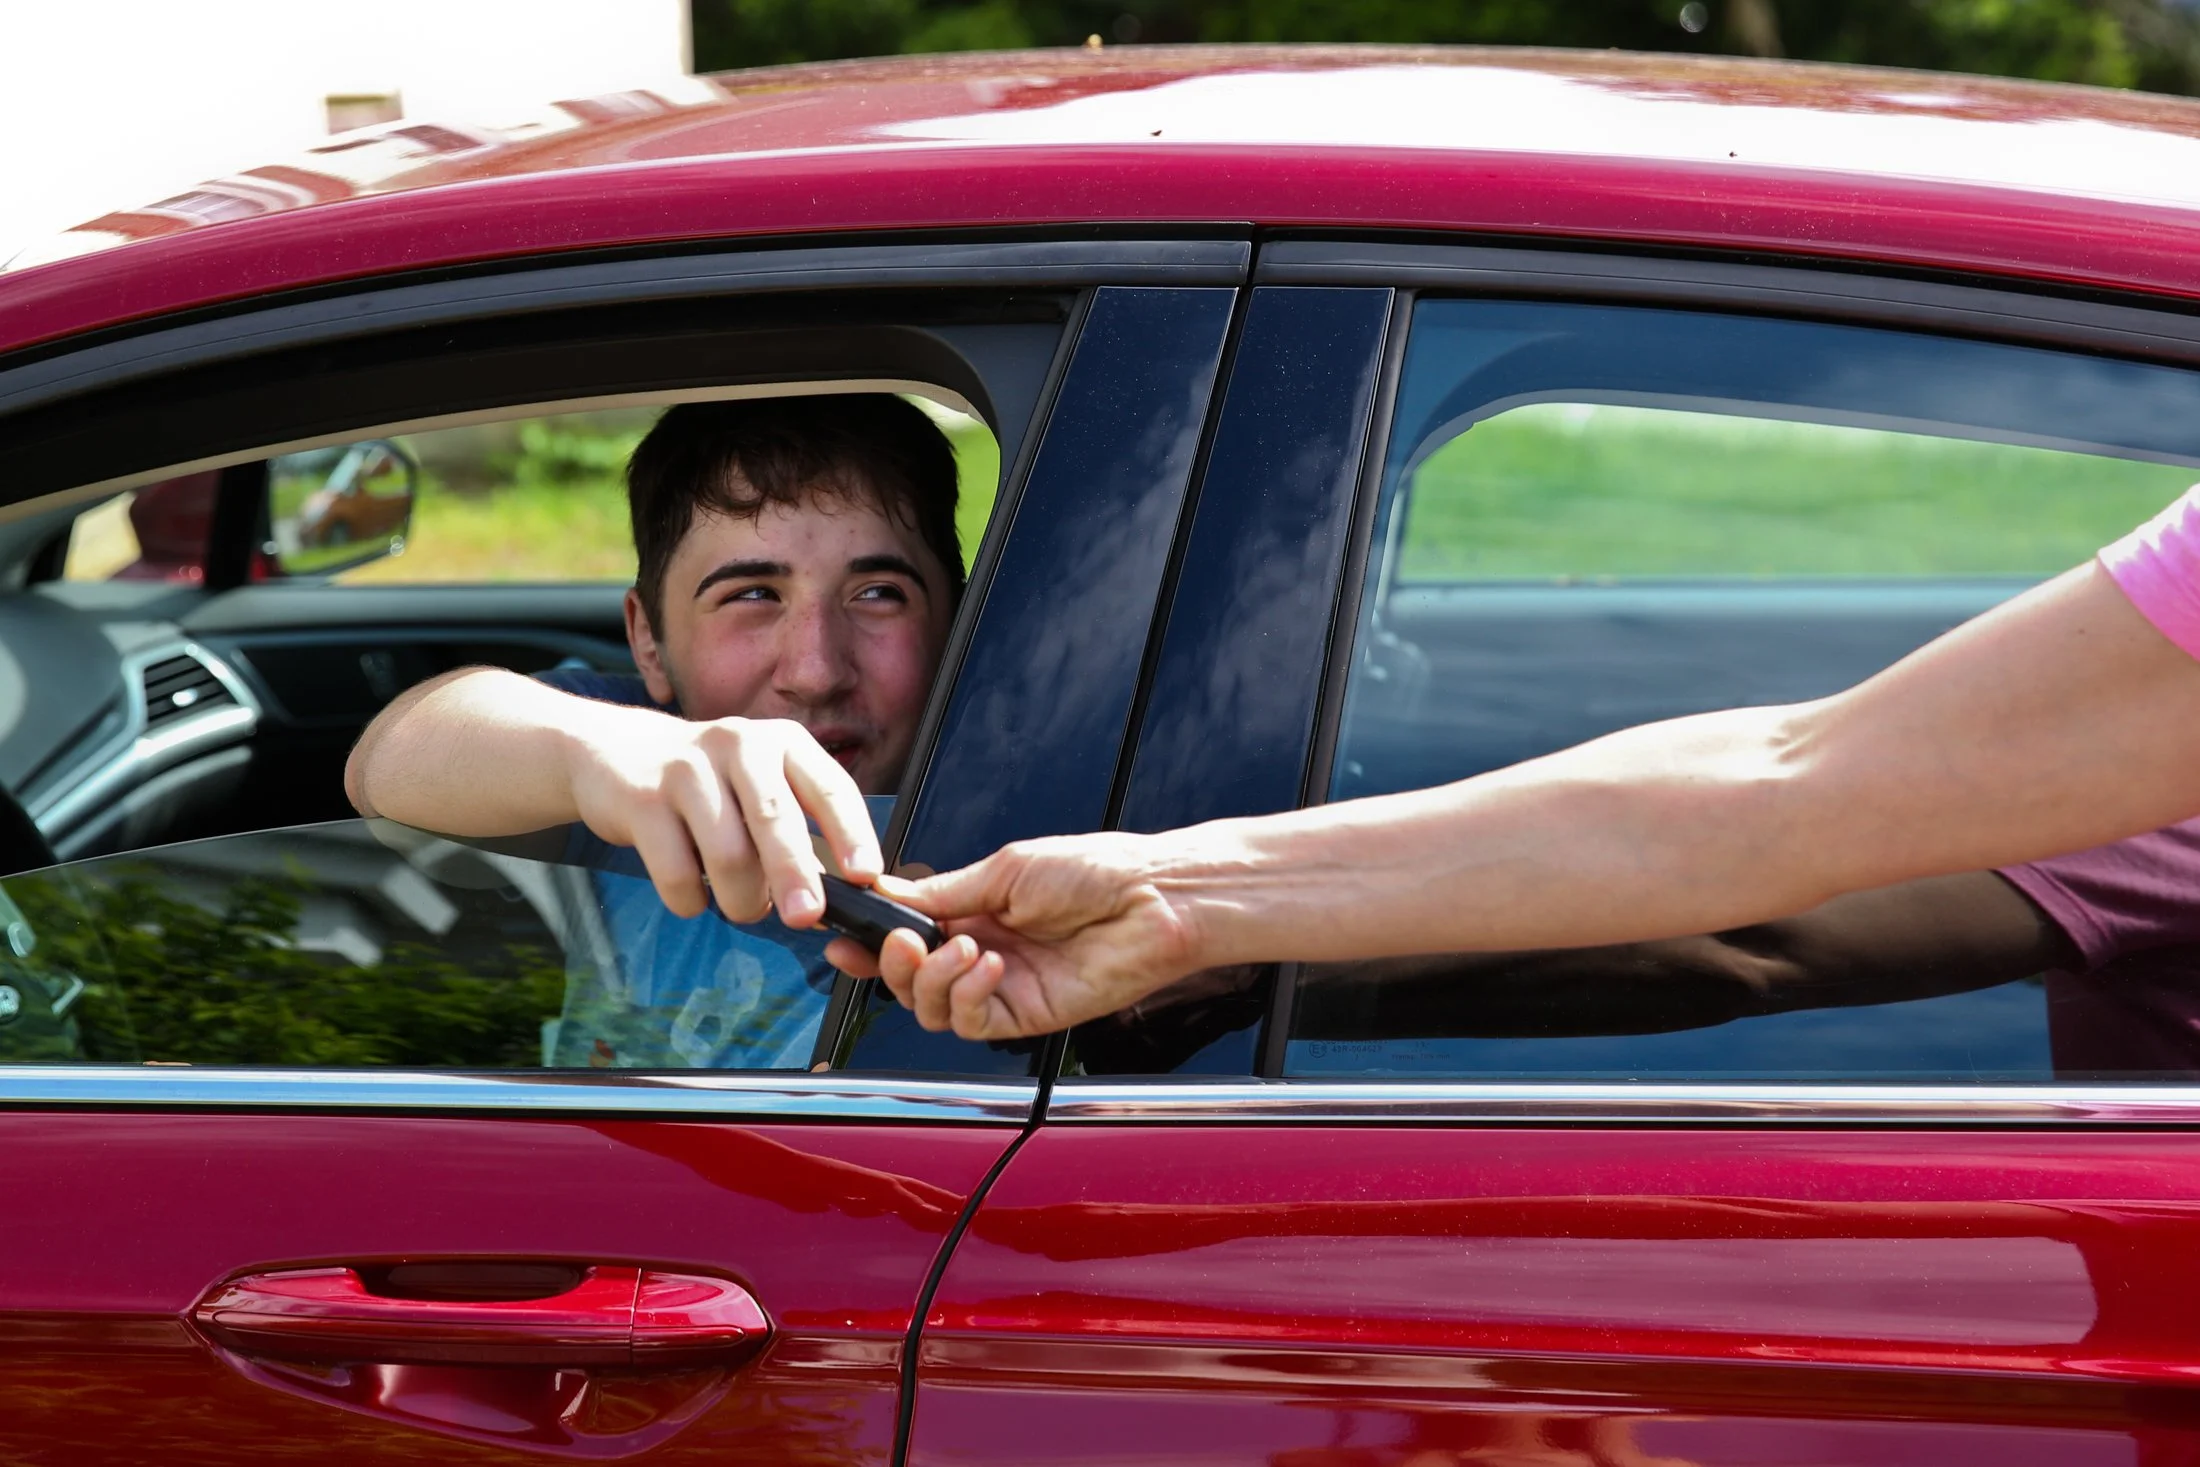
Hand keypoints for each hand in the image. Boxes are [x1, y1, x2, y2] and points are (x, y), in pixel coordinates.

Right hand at [564, 705, 878, 925]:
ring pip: (727, 855)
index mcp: (783, 744)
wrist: (617, 753)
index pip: (829, 788)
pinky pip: (676, 874)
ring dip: (742, 900)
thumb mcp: (761, 785)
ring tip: (745, 906)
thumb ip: (800, 830)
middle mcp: (739, 745)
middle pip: (774, 819)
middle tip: (806, 918)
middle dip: (794, 875)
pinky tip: (694, 894)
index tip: (866, 876)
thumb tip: (842, 895)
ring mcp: (687, 769)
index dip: (851, 834)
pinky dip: (691, 901)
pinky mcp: (643, 799)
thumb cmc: (710, 784)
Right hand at [825, 832, 1205, 1039]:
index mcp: (976, 913)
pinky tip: (988, 967)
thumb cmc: (1096, 870)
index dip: (871, 944)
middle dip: (893, 965)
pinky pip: (972, 1023)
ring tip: (964, 949)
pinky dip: (966, 996)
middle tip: (901, 942)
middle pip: (910, 982)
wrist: (1155, 898)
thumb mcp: (1005, 869)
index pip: (908, 937)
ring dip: (931, 980)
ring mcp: (1004, 988)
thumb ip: (945, 894)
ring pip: (932, 1009)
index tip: (841, 940)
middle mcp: (983, 953)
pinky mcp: (1027, 1017)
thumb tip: (889, 896)